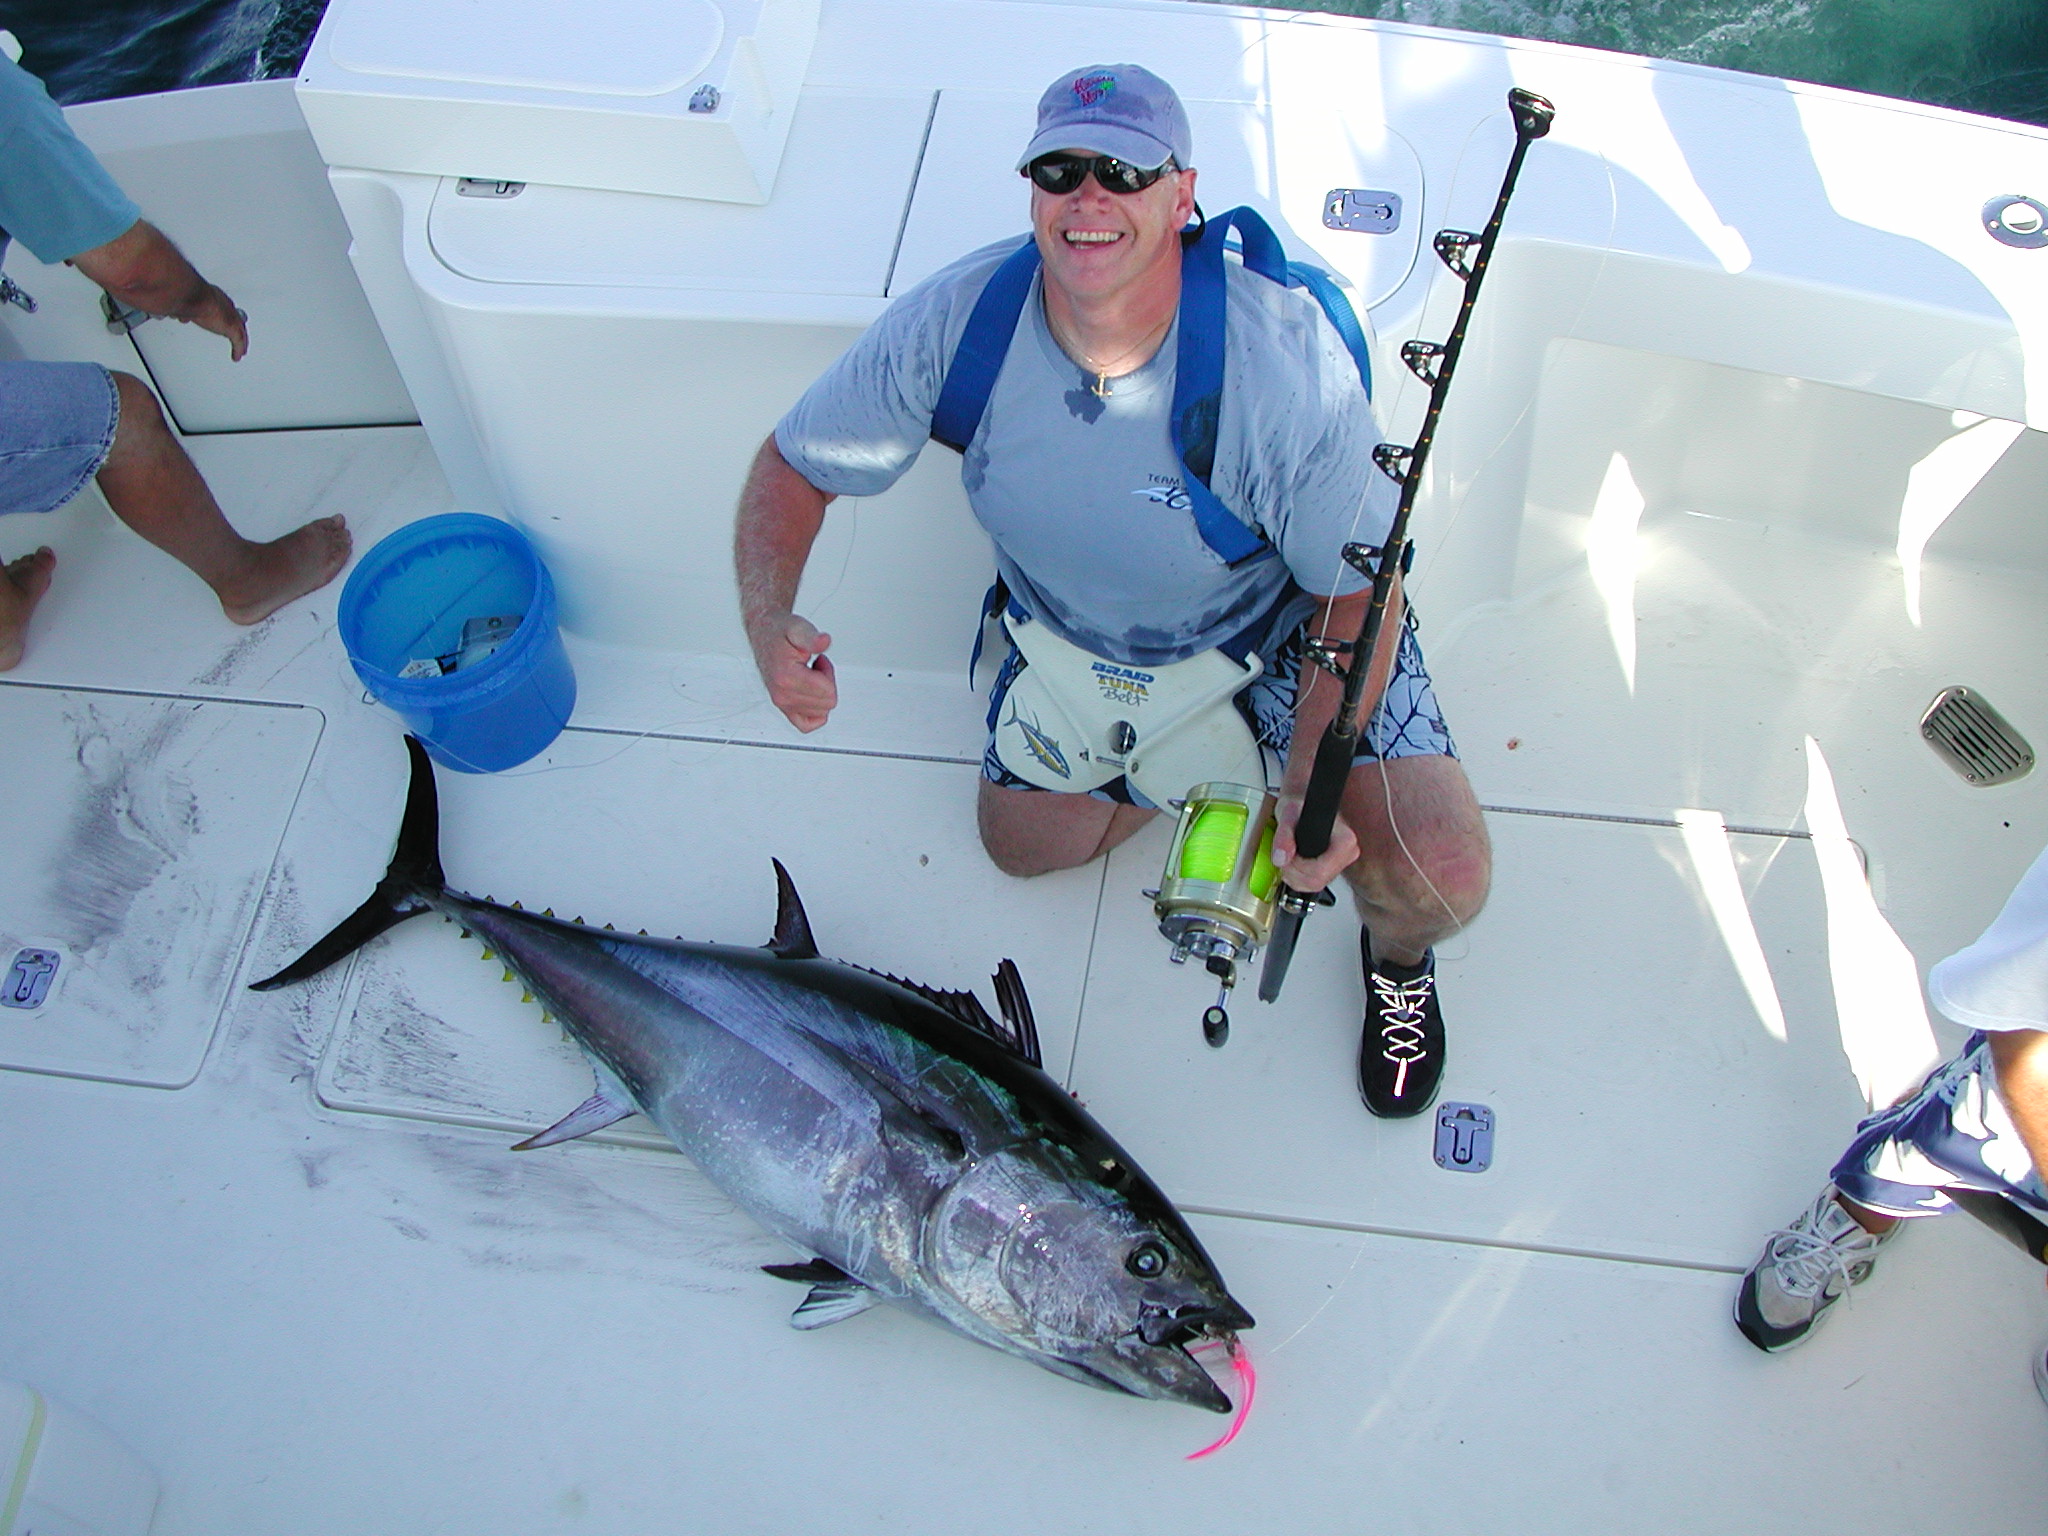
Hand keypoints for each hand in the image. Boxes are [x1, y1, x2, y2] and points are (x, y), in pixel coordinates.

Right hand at [182, 282, 247, 360]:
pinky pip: (238, 341)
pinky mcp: (231, 328)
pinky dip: (238, 349)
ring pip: (239, 330)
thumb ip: (183, 310)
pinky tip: (237, 356)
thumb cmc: (185, 293)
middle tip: (237, 335)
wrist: (190, 295)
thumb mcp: (182, 303)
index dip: (222, 315)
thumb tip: (178, 316)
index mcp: (214, 296)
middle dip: (235, 327)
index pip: (221, 308)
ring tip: (241, 348)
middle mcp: (224, 305)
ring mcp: (229, 316)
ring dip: (240, 340)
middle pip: (234, 318)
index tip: (221, 321)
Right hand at [751, 611, 836, 731]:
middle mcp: (782, 695)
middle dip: (826, 682)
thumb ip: (811, 637)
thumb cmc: (780, 632)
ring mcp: (782, 704)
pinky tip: (812, 693)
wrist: (764, 634)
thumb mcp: (798, 628)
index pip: (827, 691)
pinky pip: (807, 725)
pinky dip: (816, 712)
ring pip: (821, 712)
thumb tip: (823, 641)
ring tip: (809, 674)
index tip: (817, 660)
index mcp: (786, 677)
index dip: (828, 672)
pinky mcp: (784, 709)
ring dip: (820, 692)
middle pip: (827, 702)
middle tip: (813, 666)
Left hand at [1269, 792, 1359, 893]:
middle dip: (1293, 872)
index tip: (1288, 854)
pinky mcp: (1331, 869)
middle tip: (1283, 855)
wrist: (1303, 803)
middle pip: (1316, 882)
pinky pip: (1311, 885)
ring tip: (1287, 857)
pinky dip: (1296, 878)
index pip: (1320, 871)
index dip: (1298, 867)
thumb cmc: (1301, 805)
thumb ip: (1283, 836)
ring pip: (1313, 886)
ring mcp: (1340, 864)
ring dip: (1292, 876)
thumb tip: (1281, 858)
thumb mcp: (1288, 814)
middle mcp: (1346, 854)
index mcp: (1345, 841)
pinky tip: (1292, 863)